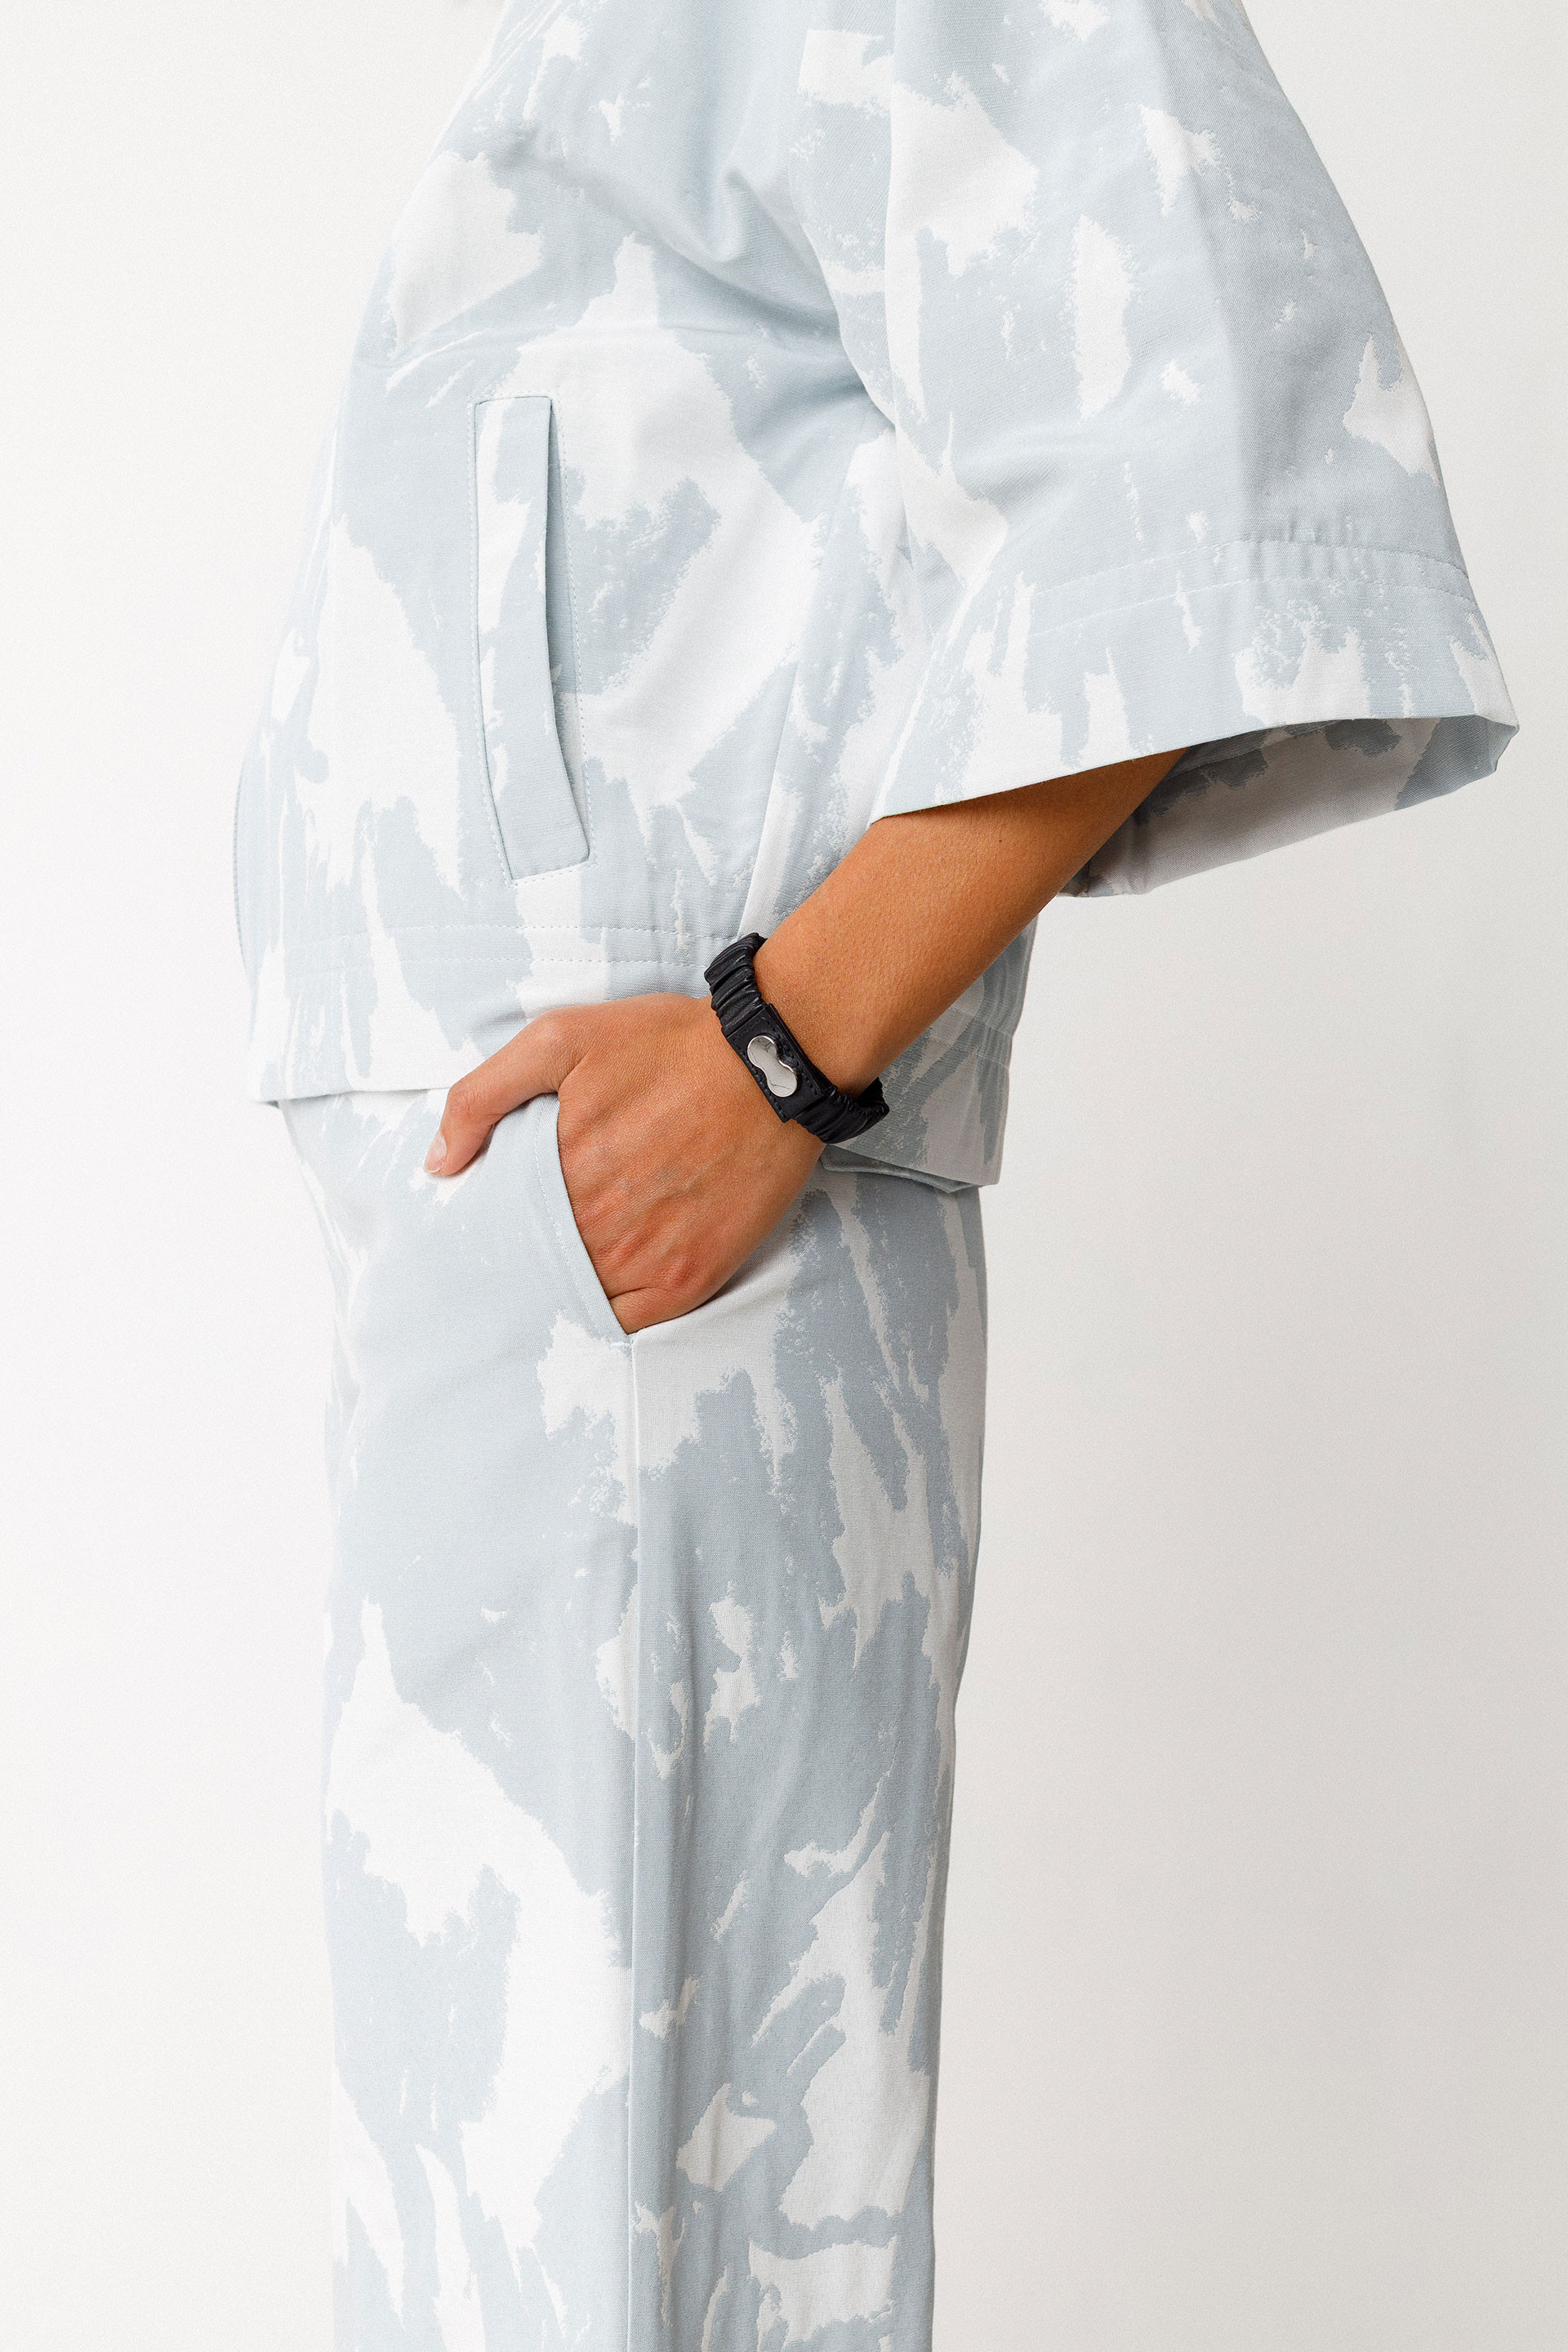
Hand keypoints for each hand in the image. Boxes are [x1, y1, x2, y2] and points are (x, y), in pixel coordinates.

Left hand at [423, 994, 821, 1332]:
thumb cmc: (668, 1044)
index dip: (494, 1222)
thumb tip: (439, 1164)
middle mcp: (598, 1224)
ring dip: (565, 1284)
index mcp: (557, 1170)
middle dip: (527, 1254)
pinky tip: (604, 1289)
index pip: (500, 1222)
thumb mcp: (561, 1038)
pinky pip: (629, 1323)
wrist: (773, 1062)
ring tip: (567, 1263)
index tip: (497, 1217)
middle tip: (533, 1240)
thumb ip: (483, 1095)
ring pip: (578, 1295)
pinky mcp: (690, 1278)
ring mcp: (646, 1259)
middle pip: (536, 1262)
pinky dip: (608, 1313)